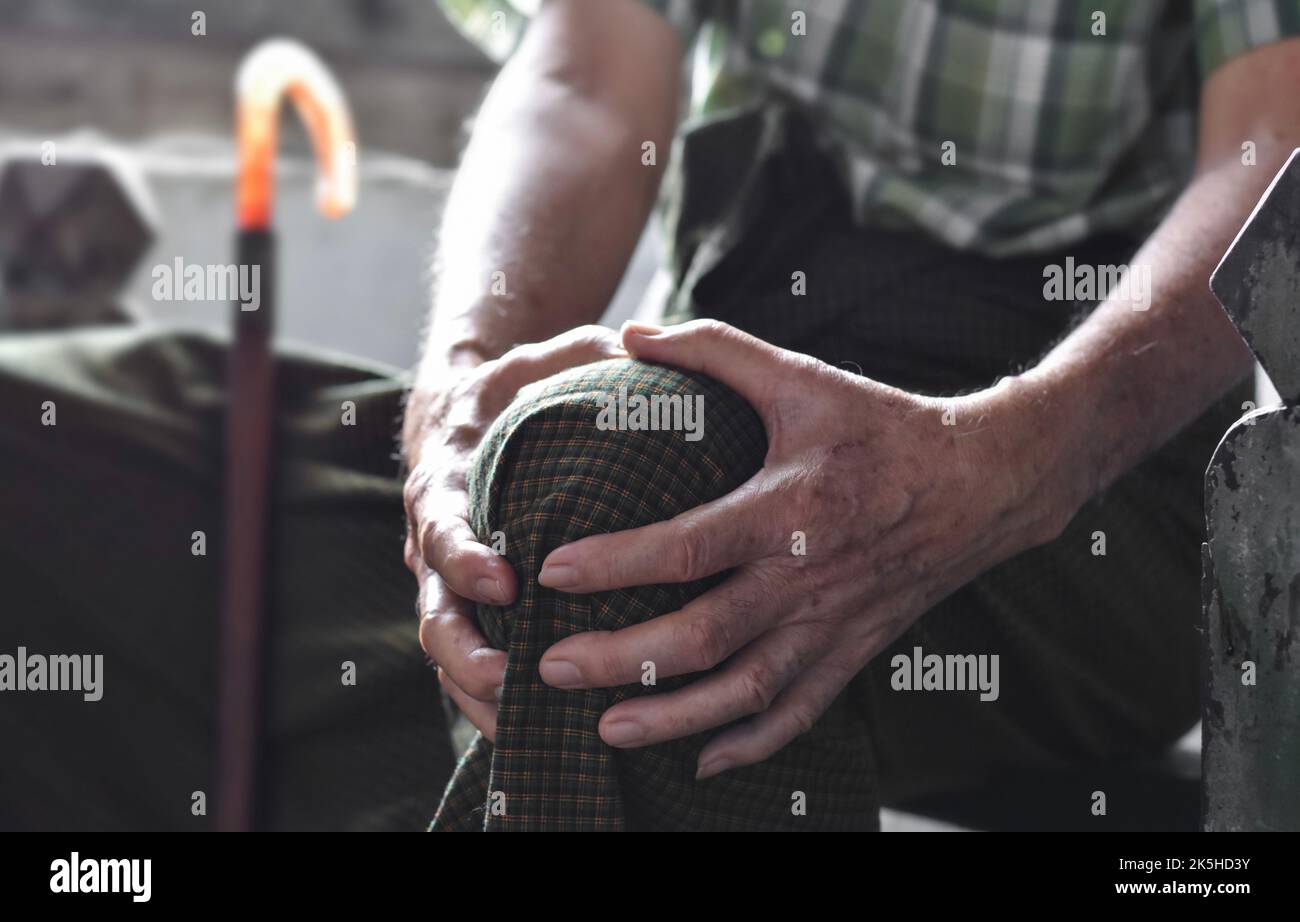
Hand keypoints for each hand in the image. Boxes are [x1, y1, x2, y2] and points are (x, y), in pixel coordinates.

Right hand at [403, 325, 627, 740]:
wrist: (472, 416)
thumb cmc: (517, 386)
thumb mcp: (542, 358)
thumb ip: (581, 351)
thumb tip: (639, 340)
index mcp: (446, 483)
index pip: (440, 526)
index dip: (465, 557)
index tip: (504, 579)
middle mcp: (435, 543)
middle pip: (434, 611)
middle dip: (468, 653)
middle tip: (515, 678)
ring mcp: (449, 584)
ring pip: (448, 654)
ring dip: (482, 694)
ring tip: (532, 726)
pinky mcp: (471, 609)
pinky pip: (472, 664)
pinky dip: (495, 702)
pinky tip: (541, 731)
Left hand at [535, 319, 1074, 776]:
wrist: (983, 481)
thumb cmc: (882, 425)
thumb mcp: (801, 377)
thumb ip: (715, 349)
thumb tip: (631, 330)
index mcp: (791, 506)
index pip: (690, 547)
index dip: (618, 563)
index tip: (552, 573)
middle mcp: (808, 576)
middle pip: (702, 636)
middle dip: (620, 659)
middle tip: (550, 667)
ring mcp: (832, 624)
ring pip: (743, 691)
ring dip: (671, 718)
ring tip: (606, 730)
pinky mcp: (853, 650)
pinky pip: (800, 712)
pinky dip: (751, 744)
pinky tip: (703, 761)